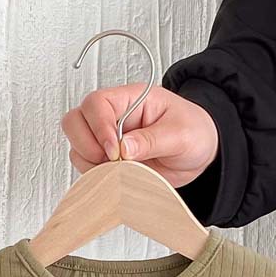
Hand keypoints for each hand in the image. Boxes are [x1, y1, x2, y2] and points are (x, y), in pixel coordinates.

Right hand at [61, 83, 218, 189]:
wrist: (200, 153)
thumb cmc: (193, 132)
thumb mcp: (181, 134)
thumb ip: (152, 140)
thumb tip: (123, 148)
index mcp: (130, 99)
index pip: (96, 104)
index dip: (99, 128)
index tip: (114, 151)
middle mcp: (113, 117)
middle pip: (75, 121)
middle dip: (86, 145)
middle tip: (110, 161)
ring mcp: (106, 139)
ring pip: (77, 146)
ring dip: (91, 163)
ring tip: (119, 170)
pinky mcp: (107, 160)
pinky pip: (86, 166)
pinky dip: (95, 176)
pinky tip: (116, 177)